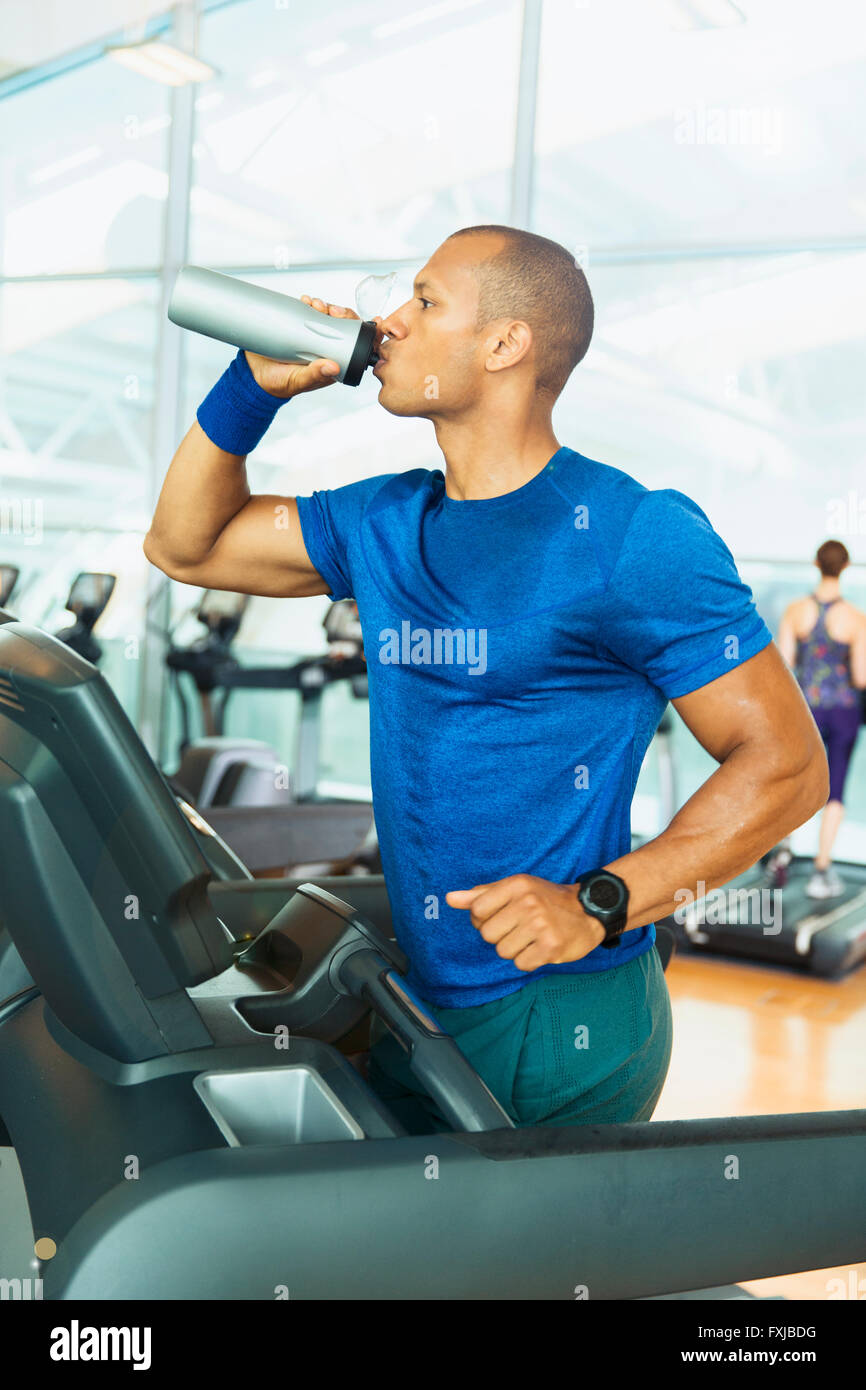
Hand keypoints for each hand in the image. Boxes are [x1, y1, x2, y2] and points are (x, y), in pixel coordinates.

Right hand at [244, 296, 385, 399]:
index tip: (371, 322)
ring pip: (328, 315)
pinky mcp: (298, 324)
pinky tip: (306, 301)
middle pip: (344, 326)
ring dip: (325, 306)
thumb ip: (314, 376)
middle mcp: (325, 346)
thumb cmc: (279, 383)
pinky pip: (309, 310)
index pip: (356, 347)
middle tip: (332, 311)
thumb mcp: (298, 382)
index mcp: (333, 362)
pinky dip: (309, 303)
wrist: (254, 374)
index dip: (367, 334)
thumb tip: (334, 367)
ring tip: (316, 304)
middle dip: (343, 314)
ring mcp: (312, 334)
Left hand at [445, 874, 605, 971]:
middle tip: (520, 928)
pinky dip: (528, 961)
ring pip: (502, 951)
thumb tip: (449, 899)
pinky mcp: (551, 947)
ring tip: (532, 937)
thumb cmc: (545, 900)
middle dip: (499, 935)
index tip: (501, 916)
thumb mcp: (515, 889)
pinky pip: (520, 964)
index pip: (476, 910)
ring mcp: (540, 925)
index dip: (483, 918)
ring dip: (515, 949)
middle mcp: (528, 902)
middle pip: (487, 934)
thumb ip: (481, 895)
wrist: (590, 911)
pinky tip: (540, 948)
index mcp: (517, 884)